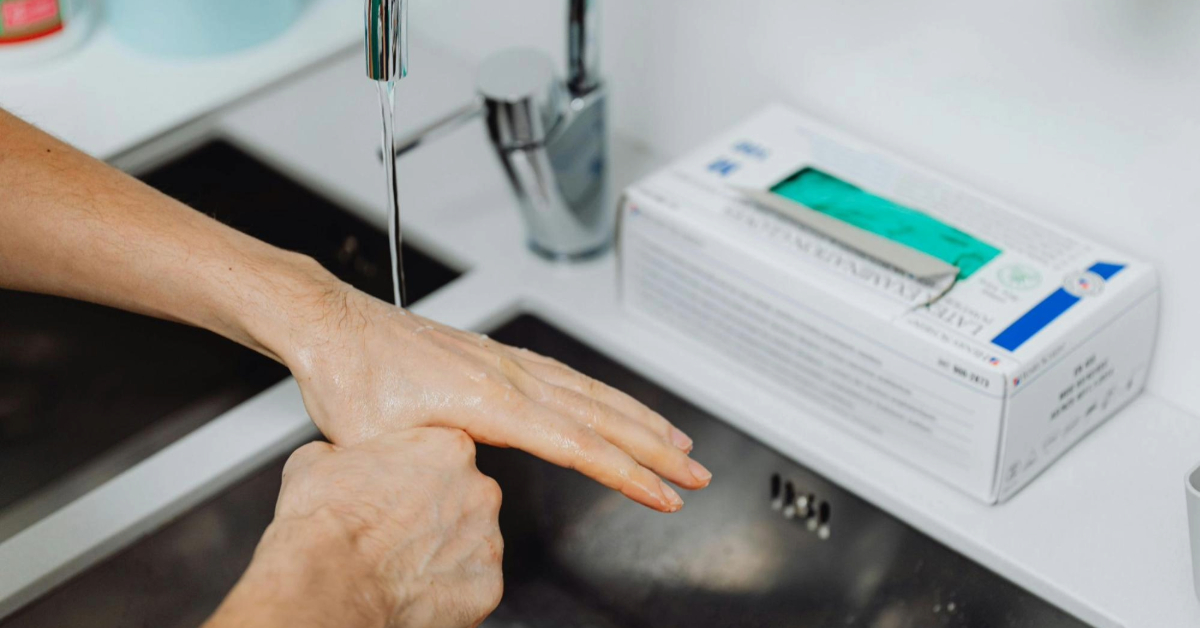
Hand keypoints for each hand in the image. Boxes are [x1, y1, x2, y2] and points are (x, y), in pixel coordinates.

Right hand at [205, 429, 503, 627]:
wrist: (330, 582)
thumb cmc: (326, 523)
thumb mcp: (317, 459)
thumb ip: (345, 451)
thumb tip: (336, 455)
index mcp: (449, 449)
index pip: (446, 456)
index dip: (417, 476)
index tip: (396, 491)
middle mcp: (480, 490)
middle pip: (465, 499)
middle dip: (437, 513)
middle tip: (398, 530)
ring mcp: (487, 539)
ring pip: (470, 543)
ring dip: (444, 550)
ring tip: (401, 561)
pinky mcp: (486, 585)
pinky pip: (471, 584)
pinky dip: (448, 589)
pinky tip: (413, 587)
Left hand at [281, 283, 710, 512]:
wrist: (331, 325)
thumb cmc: (348, 378)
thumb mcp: (382, 446)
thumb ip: (432, 468)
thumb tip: (456, 491)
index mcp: (487, 400)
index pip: (576, 443)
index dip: (626, 472)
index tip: (663, 493)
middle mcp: (507, 376)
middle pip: (600, 415)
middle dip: (655, 448)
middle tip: (694, 473)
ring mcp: (504, 363)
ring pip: (589, 392)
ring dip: (638, 418)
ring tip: (675, 440)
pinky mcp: (494, 358)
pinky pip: (565, 376)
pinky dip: (601, 393)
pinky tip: (612, 403)